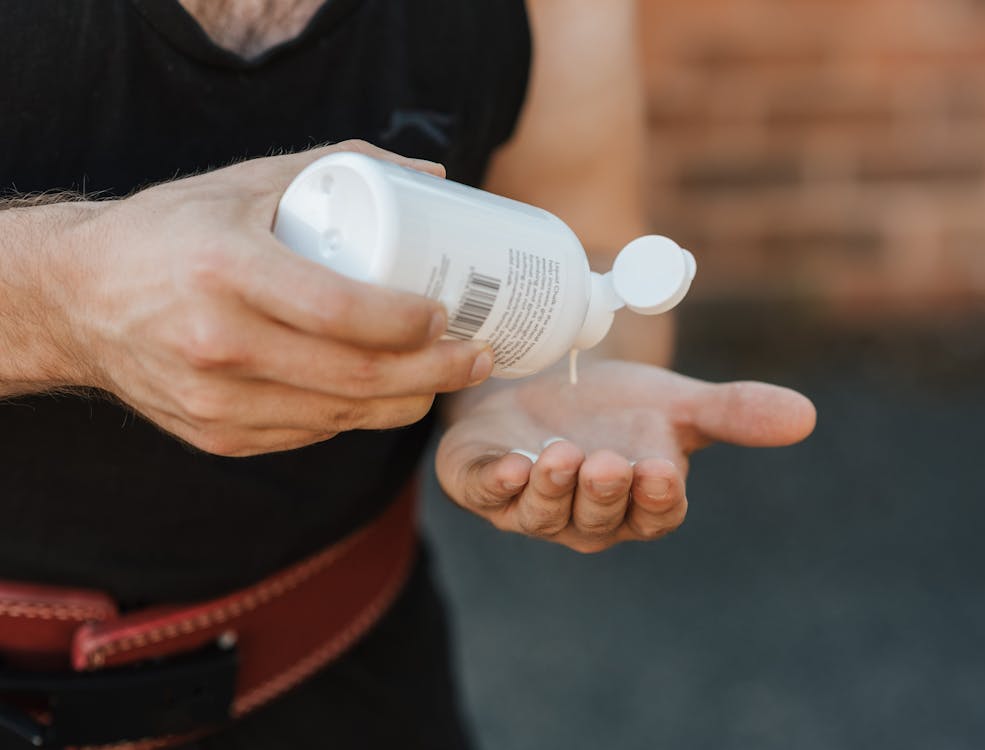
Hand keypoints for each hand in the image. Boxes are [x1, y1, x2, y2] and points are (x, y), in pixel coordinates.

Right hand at [59, 141, 493, 455]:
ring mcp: (215, 401)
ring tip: (448, 376)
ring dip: (409, 402)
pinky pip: (311, 433)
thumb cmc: (173, 230)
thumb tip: (437, 179)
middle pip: (356, 376)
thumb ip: (340, 168)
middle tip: (478, 356)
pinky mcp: (217, 436)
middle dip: (436, 373)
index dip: (408, 322)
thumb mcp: (246, 182)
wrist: (78, 300)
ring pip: (342, 416)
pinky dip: (359, 416)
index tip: (449, 312)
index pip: (340, 311)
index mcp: (226, 270)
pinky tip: (386, 394)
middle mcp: (217, 344)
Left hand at [436, 360, 815, 552]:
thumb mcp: (675, 402)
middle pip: (597, 519)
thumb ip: (733, 412)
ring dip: (551, 489)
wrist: (544, 381)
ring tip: (561, 458)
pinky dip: (494, 484)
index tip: (661, 473)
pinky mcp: (481, 482)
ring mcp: (529, 504)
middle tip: (609, 463)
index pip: (654, 514)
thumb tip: (806, 415)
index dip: (657, 500)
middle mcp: (584, 515)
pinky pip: (486, 494)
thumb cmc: (614, 406)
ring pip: (542, 513)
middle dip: (602, 494)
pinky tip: (508, 464)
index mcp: (636, 503)